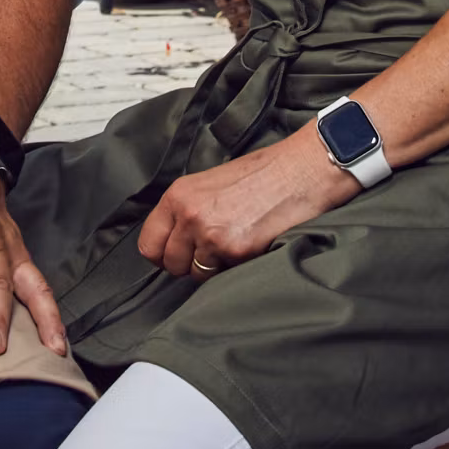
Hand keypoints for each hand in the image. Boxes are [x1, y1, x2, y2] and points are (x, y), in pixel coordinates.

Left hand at [137, 128, 360, 278]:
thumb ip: (186, 211)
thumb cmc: (261, 176)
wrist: (299, 172)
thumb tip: (173, 242)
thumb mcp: (210, 185)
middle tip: (213, 251)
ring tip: (234, 245)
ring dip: (213, 268)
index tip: (179, 255)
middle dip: (189, 264)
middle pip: (170, 264)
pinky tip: (249, 245)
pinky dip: (234, 268)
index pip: (148, 243)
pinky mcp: (235, 250)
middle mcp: (189, 214)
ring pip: (195, 274)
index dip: (163, 254)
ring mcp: (210, 234)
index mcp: (178, 195)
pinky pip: (222, 276)